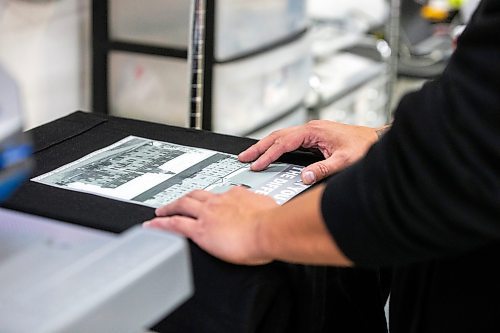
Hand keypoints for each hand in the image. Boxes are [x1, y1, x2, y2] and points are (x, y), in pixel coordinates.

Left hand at [143, 187, 277, 264]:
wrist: (269, 229)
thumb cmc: (273, 222)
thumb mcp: (270, 206)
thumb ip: (262, 206)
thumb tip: (266, 209)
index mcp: (236, 195)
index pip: (219, 194)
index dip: (210, 199)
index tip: (208, 203)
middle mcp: (219, 201)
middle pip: (195, 195)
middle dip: (184, 198)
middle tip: (175, 202)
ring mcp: (208, 214)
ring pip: (181, 205)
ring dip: (169, 207)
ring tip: (160, 212)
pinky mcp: (200, 230)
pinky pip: (174, 225)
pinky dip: (161, 225)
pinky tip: (153, 226)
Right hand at [238, 120, 378, 183]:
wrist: (375, 139)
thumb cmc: (363, 147)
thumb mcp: (344, 161)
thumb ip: (323, 169)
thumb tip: (304, 177)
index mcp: (313, 131)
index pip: (283, 143)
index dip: (268, 155)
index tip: (257, 165)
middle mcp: (310, 129)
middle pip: (277, 136)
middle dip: (259, 147)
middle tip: (243, 157)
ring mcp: (311, 131)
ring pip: (282, 136)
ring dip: (266, 145)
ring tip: (252, 155)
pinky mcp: (314, 136)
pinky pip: (289, 139)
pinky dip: (276, 146)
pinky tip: (271, 152)